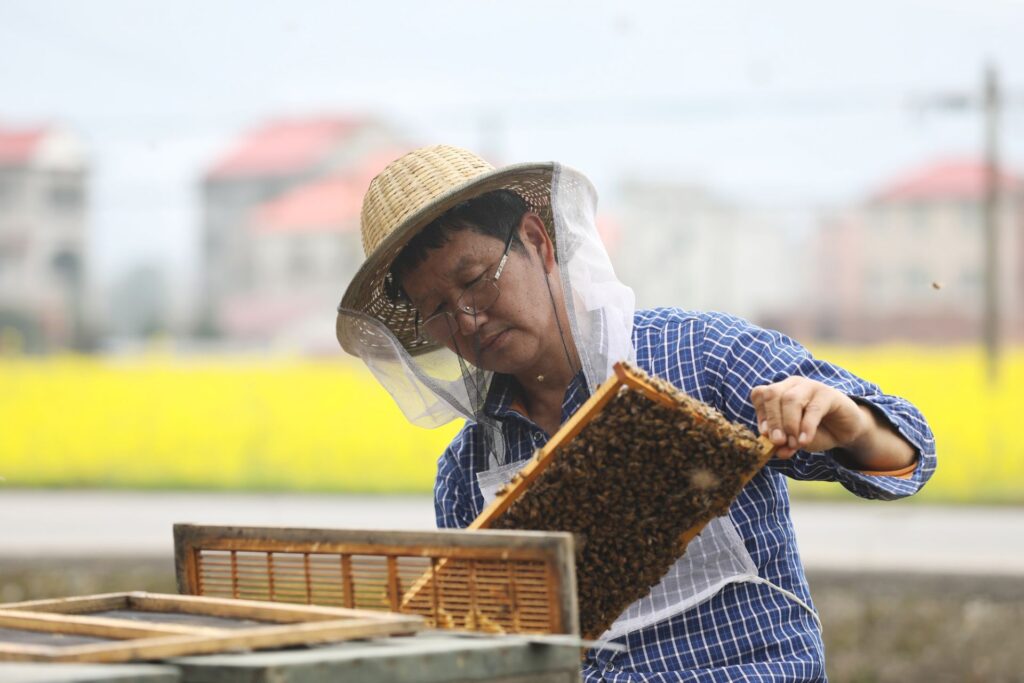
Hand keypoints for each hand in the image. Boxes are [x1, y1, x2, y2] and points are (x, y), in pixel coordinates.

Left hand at [749, 377, 869, 458]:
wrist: (844, 431)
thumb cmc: (814, 431)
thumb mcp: (793, 439)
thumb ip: (784, 444)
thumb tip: (776, 451)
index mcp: (779, 391)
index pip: (759, 394)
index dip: (760, 415)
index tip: (765, 435)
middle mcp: (792, 385)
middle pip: (772, 394)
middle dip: (773, 420)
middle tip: (777, 442)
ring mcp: (810, 386)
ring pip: (791, 399)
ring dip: (789, 425)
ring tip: (793, 444)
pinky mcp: (829, 394)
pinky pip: (813, 409)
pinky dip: (806, 427)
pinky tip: (804, 441)